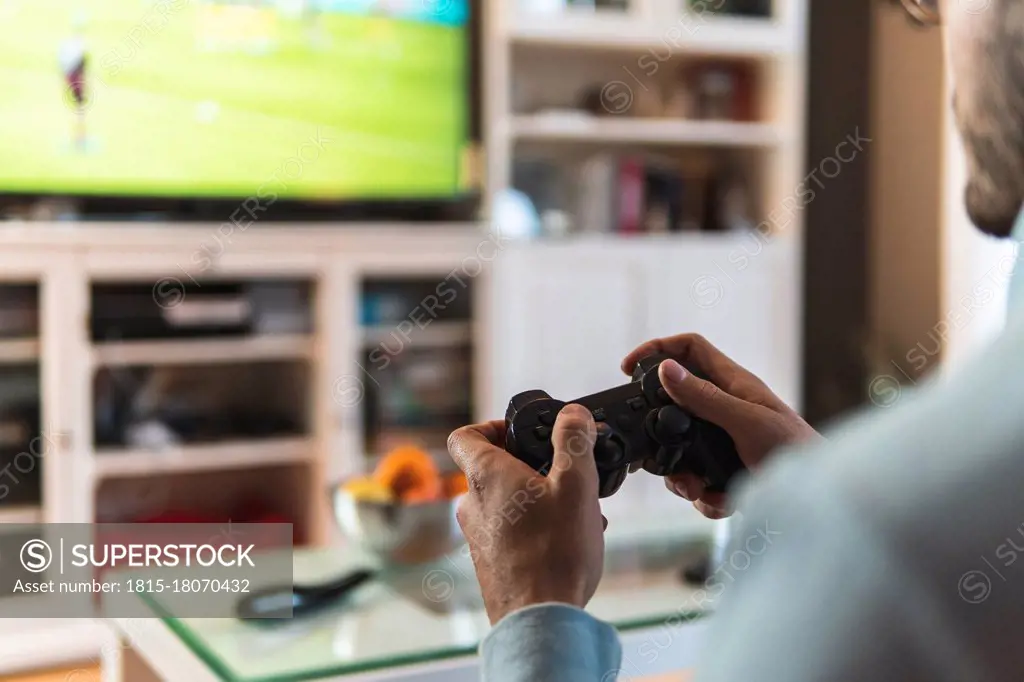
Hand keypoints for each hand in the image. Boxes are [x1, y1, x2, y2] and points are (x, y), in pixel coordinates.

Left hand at [447, 405, 605, 624]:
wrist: (540, 619)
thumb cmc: (555, 553)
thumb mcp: (576, 485)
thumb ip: (573, 442)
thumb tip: (573, 415)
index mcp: (486, 476)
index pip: (465, 435)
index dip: (491, 425)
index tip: (521, 432)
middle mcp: (473, 503)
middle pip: (492, 468)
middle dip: (530, 466)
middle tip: (563, 474)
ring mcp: (477, 536)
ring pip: (505, 502)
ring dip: (538, 498)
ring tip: (576, 511)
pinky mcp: (490, 562)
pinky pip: (509, 531)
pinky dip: (535, 526)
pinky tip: (568, 540)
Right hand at [622, 334, 819, 518]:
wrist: (824, 502)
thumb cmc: (797, 452)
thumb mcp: (746, 421)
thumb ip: (705, 397)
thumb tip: (666, 370)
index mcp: (733, 385)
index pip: (689, 349)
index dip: (658, 349)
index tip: (629, 368)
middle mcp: (725, 410)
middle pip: (674, 405)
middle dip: (662, 433)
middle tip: (654, 451)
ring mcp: (724, 441)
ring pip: (681, 451)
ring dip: (682, 475)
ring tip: (698, 487)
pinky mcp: (727, 472)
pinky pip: (699, 483)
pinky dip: (704, 496)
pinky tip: (721, 500)